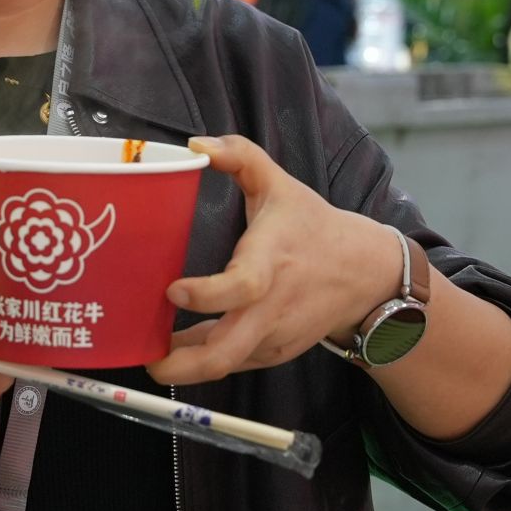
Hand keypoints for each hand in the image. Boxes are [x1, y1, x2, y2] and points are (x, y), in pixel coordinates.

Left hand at [147, 135, 401, 386]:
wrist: (364, 274)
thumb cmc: (313, 227)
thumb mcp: (280, 183)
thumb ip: (240, 156)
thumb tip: (196, 144)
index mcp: (270, 263)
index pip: (240, 287)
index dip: (205, 295)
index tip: (173, 290)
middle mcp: (271, 307)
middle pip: (226, 353)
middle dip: (182, 364)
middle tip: (147, 358)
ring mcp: (272, 336)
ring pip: (224, 364)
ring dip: (185, 366)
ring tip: (150, 354)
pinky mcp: (273, 353)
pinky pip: (233, 362)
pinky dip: (204, 360)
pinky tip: (179, 349)